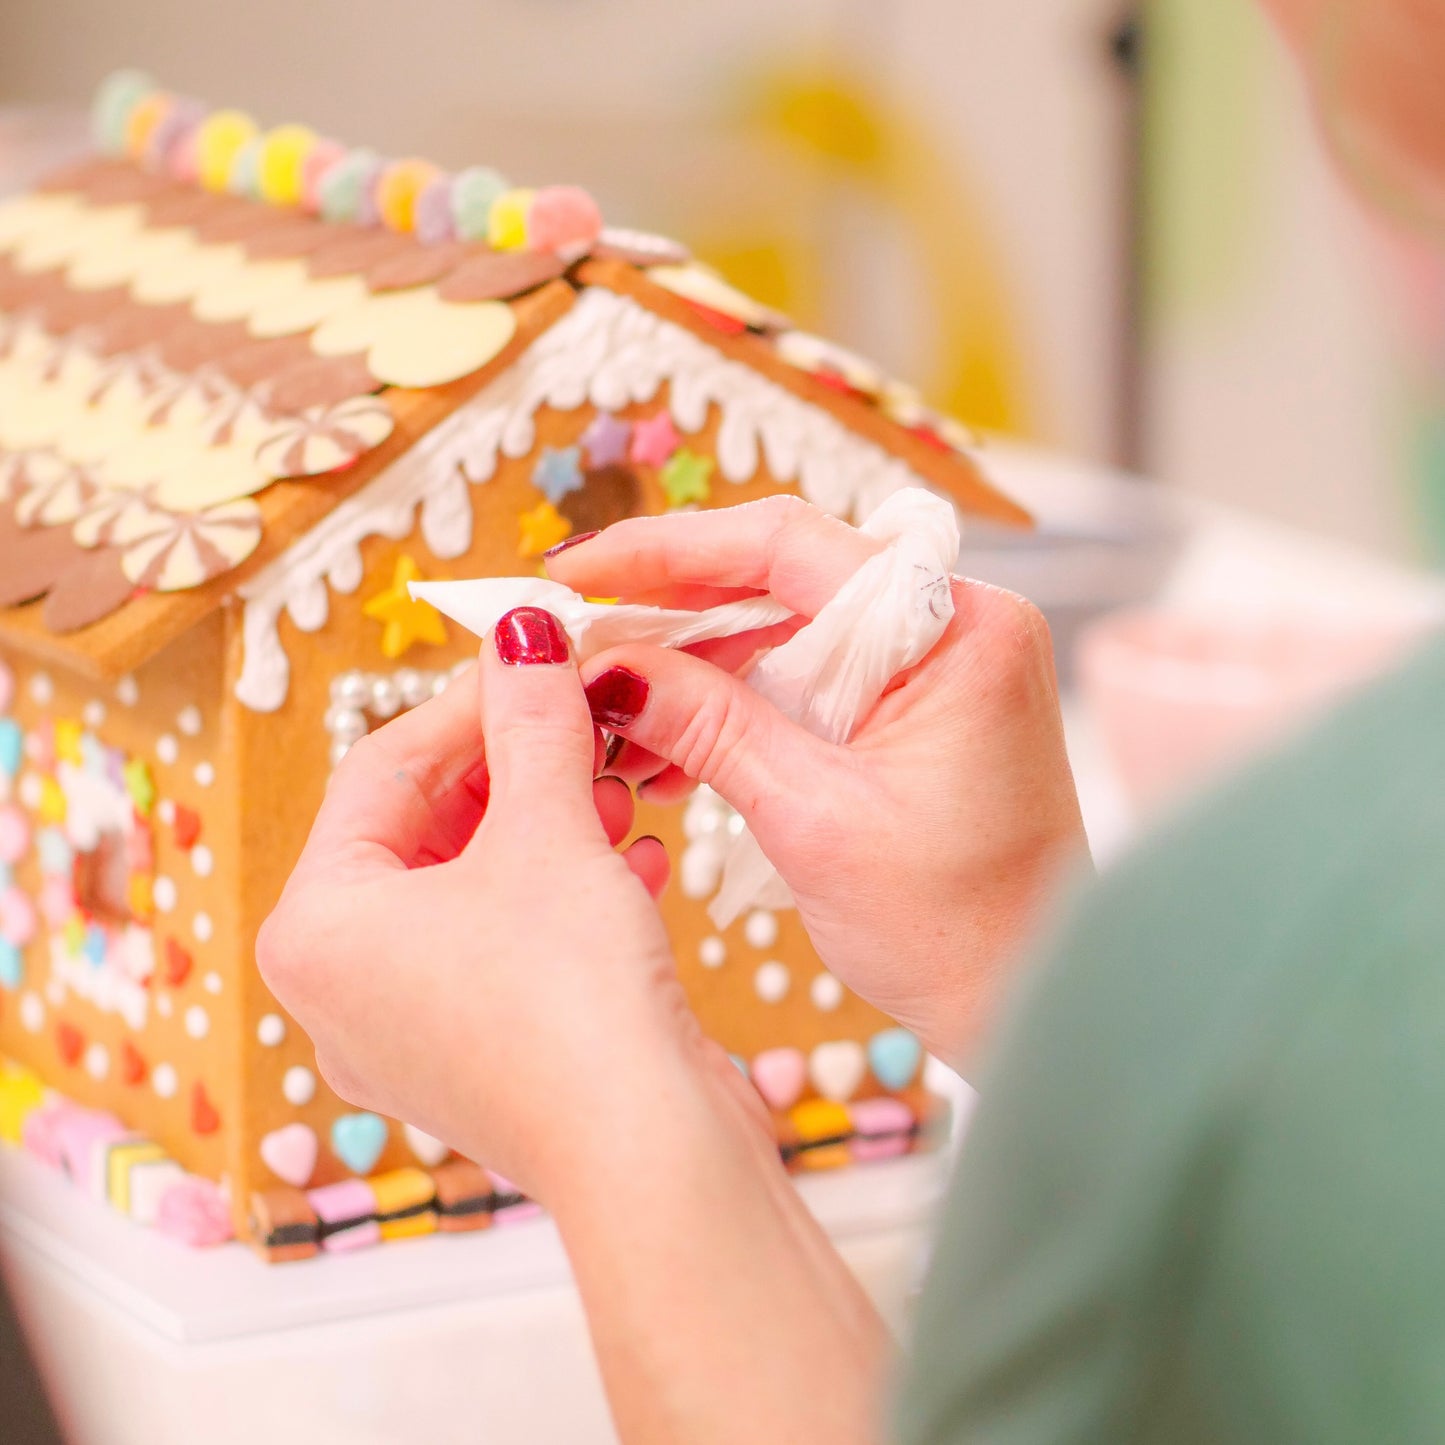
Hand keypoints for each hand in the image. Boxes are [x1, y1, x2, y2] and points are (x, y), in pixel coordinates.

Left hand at [256, 607, 748, 1197]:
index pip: (383, 770)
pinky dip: (561, 892)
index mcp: (317, 926)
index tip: (535, 657)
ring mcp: (407, 1031)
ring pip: (472, 885)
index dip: (469, 701)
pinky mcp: (477, 1056)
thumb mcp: (549, 831)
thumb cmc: (570, 999)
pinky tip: (636, 861)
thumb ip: (530, 723)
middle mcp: (342, 986)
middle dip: (516, 768)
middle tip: (583, 717)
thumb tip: (522, 635)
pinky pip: (503, 943)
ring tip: (618, 789)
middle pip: (427, 827)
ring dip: (549, 825)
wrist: (647, 1153)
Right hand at [551, 495, 1090, 1068]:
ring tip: (618, 720)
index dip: (666, 549)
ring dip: (701, 669)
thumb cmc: (955, 930)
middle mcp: (959, 623)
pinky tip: (675, 750)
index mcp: (956, 629)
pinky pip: (815, 676)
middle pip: (785, 577)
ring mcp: (943, 663)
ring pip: (790, 628)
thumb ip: (709, 725)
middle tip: (584, 642)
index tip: (579, 570)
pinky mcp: (924, 705)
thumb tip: (608, 667)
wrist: (1033, 1003)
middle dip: (674, 612)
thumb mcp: (812, 819)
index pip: (788, 543)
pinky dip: (744, 705)